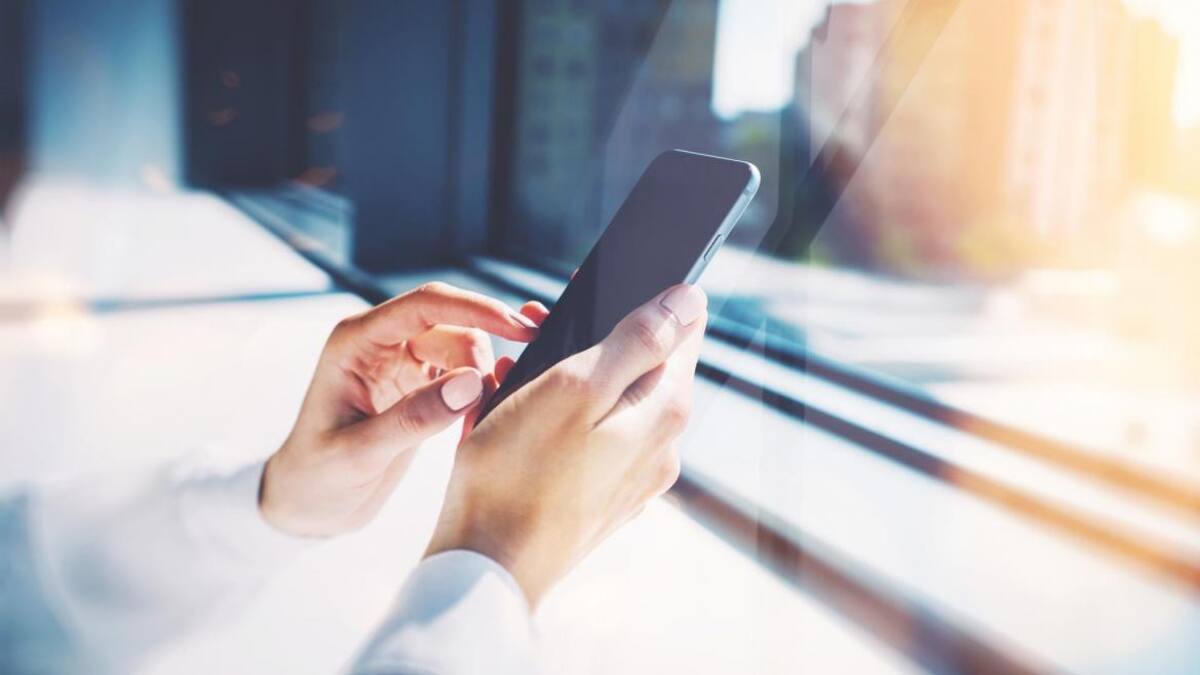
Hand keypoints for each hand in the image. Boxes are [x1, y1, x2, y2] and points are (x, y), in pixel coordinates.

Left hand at [260, 282, 546, 537]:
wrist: (306, 505)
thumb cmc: (316, 477)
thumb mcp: (360, 454)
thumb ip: (415, 418)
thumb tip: (473, 380)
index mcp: (356, 341)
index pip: (426, 305)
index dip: (477, 309)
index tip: (520, 330)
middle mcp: (381, 343)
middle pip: (454, 326)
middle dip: (481, 360)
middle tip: (487, 411)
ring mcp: (402, 363)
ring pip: (465, 351)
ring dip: (482, 382)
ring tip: (473, 428)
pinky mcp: (420, 386)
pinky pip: (465, 376)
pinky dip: (478, 397)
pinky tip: (471, 427)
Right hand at [425, 284, 707, 605]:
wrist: (484, 569)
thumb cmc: (519, 475)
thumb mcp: (575, 387)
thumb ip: (637, 340)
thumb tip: (689, 300)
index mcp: (664, 413)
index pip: (684, 333)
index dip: (647, 298)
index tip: (600, 285)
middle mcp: (659, 449)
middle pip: (640, 367)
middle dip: (591, 338)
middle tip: (535, 324)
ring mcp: (629, 479)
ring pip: (605, 403)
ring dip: (563, 377)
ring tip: (511, 372)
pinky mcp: (596, 500)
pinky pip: (583, 440)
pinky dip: (551, 418)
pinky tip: (510, 416)